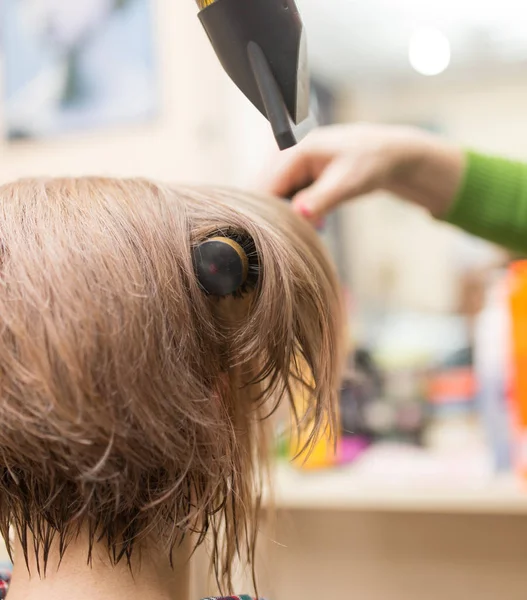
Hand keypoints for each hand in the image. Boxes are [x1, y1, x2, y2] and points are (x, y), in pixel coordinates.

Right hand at [260, 123, 464, 220]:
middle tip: (299, 235)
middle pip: (269, 192)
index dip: (268, 213)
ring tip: (314, 225)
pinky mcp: (302, 174)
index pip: (266, 186)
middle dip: (280, 216)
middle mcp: (290, 155)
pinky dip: (300, 211)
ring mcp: (295, 165)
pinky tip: (318, 221)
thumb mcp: (347, 183)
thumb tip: (299, 214)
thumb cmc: (371, 163)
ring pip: (280, 197)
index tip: (279, 236)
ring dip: (290, 215)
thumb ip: (320, 200)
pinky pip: (291, 197)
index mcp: (295, 151)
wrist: (391, 155)